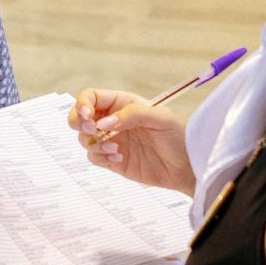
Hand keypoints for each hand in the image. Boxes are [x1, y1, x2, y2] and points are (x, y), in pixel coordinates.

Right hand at [69, 88, 192, 194]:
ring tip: (115, 148)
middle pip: (79, 117)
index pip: (91, 97)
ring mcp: (111, 140)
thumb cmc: (178, 137)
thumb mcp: (160, 118)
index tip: (88, 115)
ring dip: (93, 143)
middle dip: (79, 122)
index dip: (82, 103)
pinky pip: (93, 157)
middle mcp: (112, 120)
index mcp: (122, 103)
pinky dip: (100, 157)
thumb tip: (103, 123)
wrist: (187, 167)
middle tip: (93, 131)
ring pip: (83, 138)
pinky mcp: (112, 160)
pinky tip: (119, 157)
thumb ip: (131, 115)